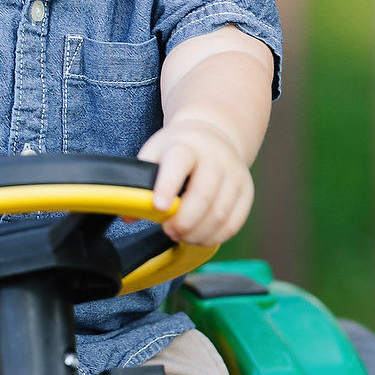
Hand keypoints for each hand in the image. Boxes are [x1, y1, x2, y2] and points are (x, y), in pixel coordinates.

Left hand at [138, 121, 253, 247]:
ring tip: (181, 235)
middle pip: (203, 196)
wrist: (213, 137)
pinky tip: (198, 237)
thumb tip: (128, 216)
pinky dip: (214, 237)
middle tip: (168, 230)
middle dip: (183, 221)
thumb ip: (140, 182)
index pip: (178, 163)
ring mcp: (235, 174)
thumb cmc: (177, 151)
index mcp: (186, 145)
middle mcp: (215, 158)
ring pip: (219, 214)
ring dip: (197, 233)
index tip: (158, 206)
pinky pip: (233, 223)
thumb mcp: (155, 154)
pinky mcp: (246, 192)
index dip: (168, 186)